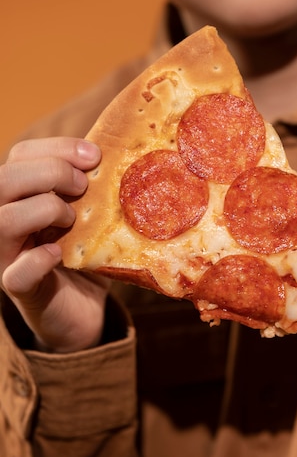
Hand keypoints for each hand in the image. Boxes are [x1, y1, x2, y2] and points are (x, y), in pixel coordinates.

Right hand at [0, 137, 109, 352]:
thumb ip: (94, 186)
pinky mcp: (21, 290)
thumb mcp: (90, 213)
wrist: (83, 309)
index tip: (95, 155)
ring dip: (45, 210)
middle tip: (84, 185)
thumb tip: (125, 151)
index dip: (56, 148)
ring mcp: (7, 256)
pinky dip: (38, 259)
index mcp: (20, 195)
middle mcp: (4, 220)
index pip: (21, 155)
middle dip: (51, 172)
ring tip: (73, 219)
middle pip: (3, 180)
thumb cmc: (85, 252)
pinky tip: (59, 253)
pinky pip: (16, 274)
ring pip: (3, 220)